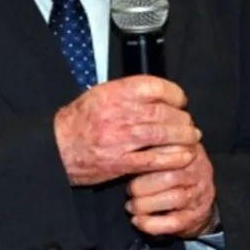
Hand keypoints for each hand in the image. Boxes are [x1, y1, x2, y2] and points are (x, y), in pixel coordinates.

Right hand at [53, 75, 201, 185]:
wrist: (58, 148)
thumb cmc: (78, 121)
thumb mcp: (98, 94)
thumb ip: (126, 91)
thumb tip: (157, 92)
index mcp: (112, 93)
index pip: (153, 87)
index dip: (173, 93)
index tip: (180, 99)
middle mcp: (117, 114)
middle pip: (162, 112)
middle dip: (182, 118)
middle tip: (188, 122)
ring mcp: (119, 139)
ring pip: (161, 135)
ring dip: (182, 137)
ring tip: (191, 138)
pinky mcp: (120, 162)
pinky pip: (154, 159)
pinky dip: (173, 158)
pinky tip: (183, 156)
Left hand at [125, 142, 216, 238]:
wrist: (201, 200)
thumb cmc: (176, 169)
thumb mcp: (170, 147)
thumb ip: (153, 139)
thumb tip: (126, 132)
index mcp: (189, 149)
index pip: (170, 150)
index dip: (147, 157)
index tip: (126, 162)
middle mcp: (197, 171)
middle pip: (171, 176)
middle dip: (144, 185)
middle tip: (129, 190)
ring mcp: (197, 195)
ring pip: (173, 199)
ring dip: (146, 205)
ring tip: (131, 206)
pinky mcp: (194, 218)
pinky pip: (174, 222)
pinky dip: (152, 224)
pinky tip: (138, 221)